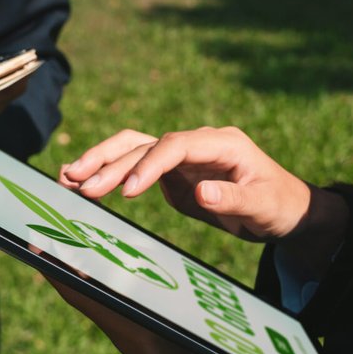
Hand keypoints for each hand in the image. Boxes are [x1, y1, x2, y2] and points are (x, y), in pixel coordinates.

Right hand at [58, 126, 315, 241]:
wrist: (284, 210)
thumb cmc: (278, 206)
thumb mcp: (263, 206)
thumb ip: (234, 199)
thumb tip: (202, 193)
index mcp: (221, 143)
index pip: (174, 146)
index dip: (148, 166)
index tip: (127, 192)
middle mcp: (196, 144)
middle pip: (145, 143)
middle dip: (110, 162)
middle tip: (80, 183)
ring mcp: (182, 157)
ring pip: (134, 150)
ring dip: (102, 162)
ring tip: (68, 178)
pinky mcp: (172, 173)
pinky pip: (135, 167)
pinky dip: (110, 173)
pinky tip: (83, 183)